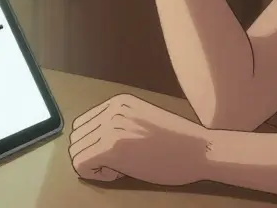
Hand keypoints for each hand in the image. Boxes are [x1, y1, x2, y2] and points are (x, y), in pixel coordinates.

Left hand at [69, 94, 210, 185]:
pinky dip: (95, 174)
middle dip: (92, 155)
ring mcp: (111, 127)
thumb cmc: (177, 143)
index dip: (95, 145)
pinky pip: (81, 165)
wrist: (200, 151)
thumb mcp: (142, 121)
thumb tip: (92, 141)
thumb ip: (117, 124)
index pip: (82, 125)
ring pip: (76, 152)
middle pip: (76, 138)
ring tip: (120, 167)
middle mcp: (111, 110)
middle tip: (118, 163)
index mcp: (118, 102)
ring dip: (94, 164)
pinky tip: (119, 173)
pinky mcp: (113, 147)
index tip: (118, 153)